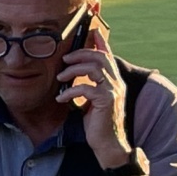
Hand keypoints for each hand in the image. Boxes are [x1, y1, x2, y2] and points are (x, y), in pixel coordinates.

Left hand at [56, 17, 134, 166]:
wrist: (108, 145)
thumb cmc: (98, 124)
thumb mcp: (92, 101)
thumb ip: (88, 86)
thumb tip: (75, 75)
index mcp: (114, 81)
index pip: (108, 55)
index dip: (100, 42)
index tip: (92, 30)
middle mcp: (116, 83)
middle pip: (100, 57)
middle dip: (81, 54)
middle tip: (65, 59)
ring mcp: (113, 91)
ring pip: (94, 69)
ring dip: (74, 70)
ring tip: (60, 77)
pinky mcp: (106, 101)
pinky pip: (87, 88)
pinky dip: (71, 91)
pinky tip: (62, 98)